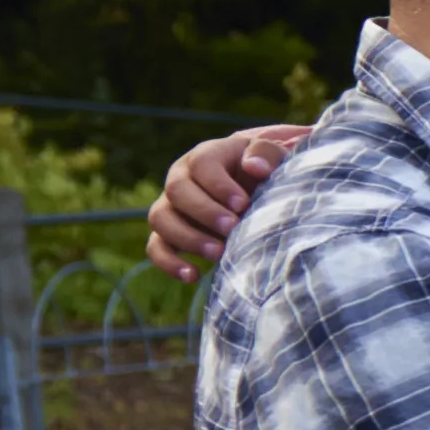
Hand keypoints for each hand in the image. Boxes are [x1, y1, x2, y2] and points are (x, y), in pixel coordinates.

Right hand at [149, 124, 310, 276]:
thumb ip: (267, 153)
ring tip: (219, 253)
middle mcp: (181, 178)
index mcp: (206, 156)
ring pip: (160, 218)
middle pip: (176, 189)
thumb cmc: (266, 175)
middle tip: (233, 228)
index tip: (243, 204)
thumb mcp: (274, 158)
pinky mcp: (169, 234)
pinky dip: (169, 263)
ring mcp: (171, 206)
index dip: (219, 185)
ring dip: (187, 237)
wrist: (257, 195)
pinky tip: (193, 276)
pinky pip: (156, 247)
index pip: (202, 164)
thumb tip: (254, 166)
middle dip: (205, 212)